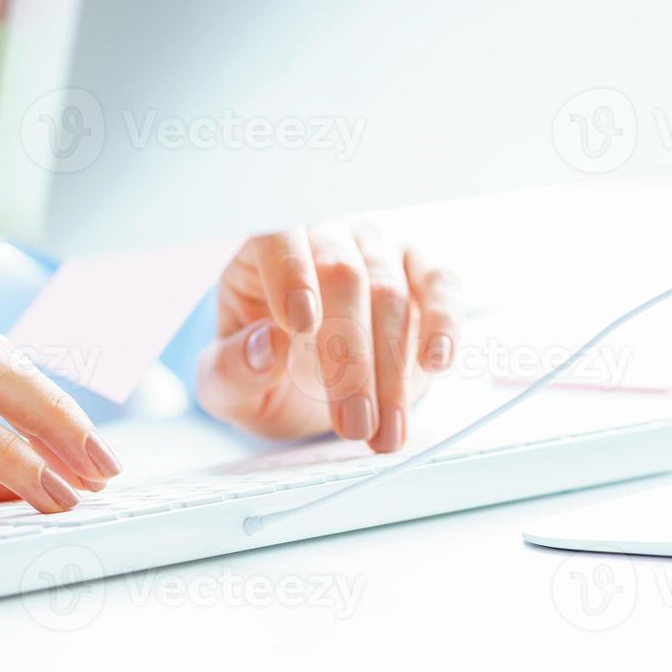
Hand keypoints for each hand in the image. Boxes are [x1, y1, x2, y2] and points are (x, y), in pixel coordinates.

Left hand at [197, 222, 461, 451]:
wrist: (306, 389)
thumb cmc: (262, 373)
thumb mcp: (228, 385)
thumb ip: (234, 368)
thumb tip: (265, 345)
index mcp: (264, 252)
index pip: (277, 239)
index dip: (291, 276)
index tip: (300, 326)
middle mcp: (325, 238)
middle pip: (342, 275)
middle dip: (349, 357)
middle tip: (352, 425)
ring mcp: (377, 253)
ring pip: (391, 291)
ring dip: (391, 369)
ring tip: (383, 432)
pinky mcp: (422, 276)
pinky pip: (440, 286)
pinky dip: (443, 323)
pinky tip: (436, 362)